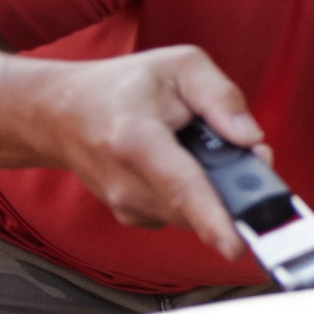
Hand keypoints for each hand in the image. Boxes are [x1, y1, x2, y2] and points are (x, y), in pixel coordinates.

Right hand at [39, 46, 261, 262]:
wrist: (63, 113)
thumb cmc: (124, 87)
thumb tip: (250, 138)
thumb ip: (221, 97)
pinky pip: (183, 215)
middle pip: (199, 205)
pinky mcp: (132, 217)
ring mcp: (125, 206)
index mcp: (136, 140)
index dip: (213, 219)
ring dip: (217, 190)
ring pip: (196, 214)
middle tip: (248, 152)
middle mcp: (126, 183)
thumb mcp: (181, 66)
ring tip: (208, 148)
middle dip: (236, 187)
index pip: (181, 187)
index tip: (236, 247)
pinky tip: (186, 165)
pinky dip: (197, 197)